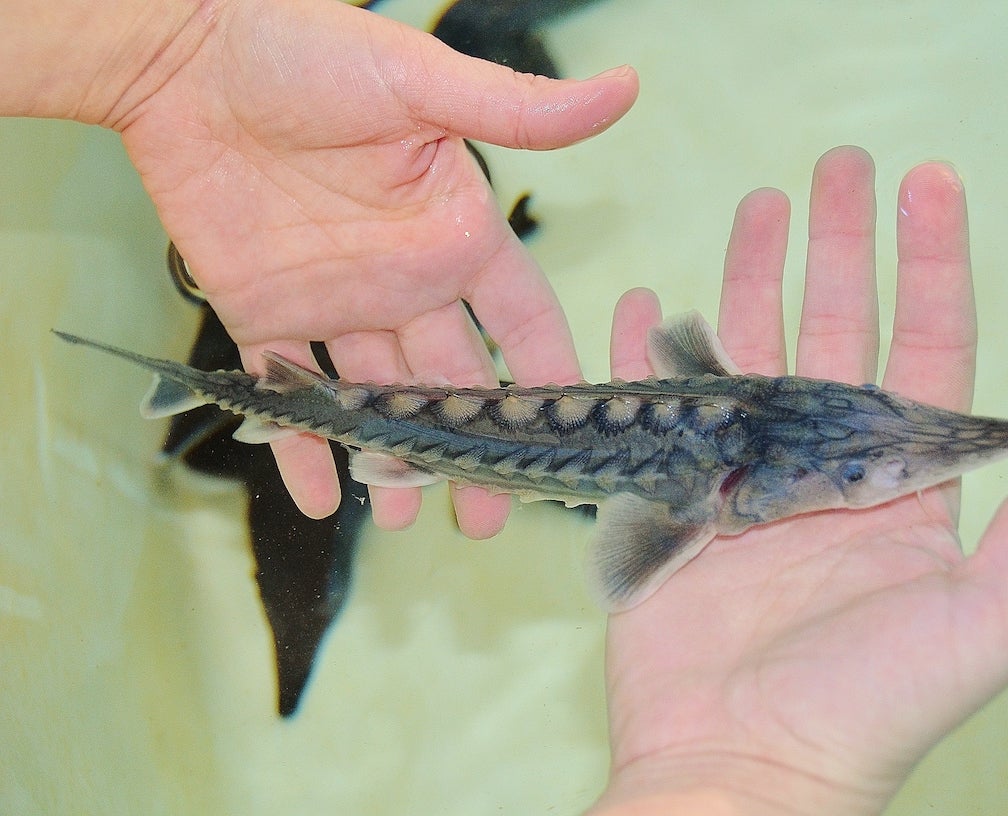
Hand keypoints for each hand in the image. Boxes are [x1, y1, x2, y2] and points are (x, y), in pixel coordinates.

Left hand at [108, 0, 636, 530]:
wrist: (183, 51)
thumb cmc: (304, 48)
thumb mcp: (419, 80)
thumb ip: (516, 109)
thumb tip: (625, 87)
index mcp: (453, 235)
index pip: (522, 321)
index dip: (548, 378)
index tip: (571, 441)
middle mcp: (404, 281)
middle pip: (454, 382)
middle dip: (473, 450)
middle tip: (487, 518)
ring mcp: (335, 305)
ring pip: (378, 401)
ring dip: (394, 462)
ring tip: (406, 521)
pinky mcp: (263, 315)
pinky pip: (286, 394)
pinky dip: (299, 446)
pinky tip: (319, 500)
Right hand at [593, 147, 1007, 814]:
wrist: (743, 767)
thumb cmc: (873, 706)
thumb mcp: (994, 613)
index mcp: (904, 483)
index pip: (927, 347)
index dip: (933, 264)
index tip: (928, 184)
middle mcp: (827, 467)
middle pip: (836, 330)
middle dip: (839, 246)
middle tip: (835, 166)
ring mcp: (745, 479)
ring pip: (750, 352)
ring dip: (750, 277)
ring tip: (754, 204)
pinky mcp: (673, 501)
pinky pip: (657, 409)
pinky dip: (647, 355)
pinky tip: (645, 304)